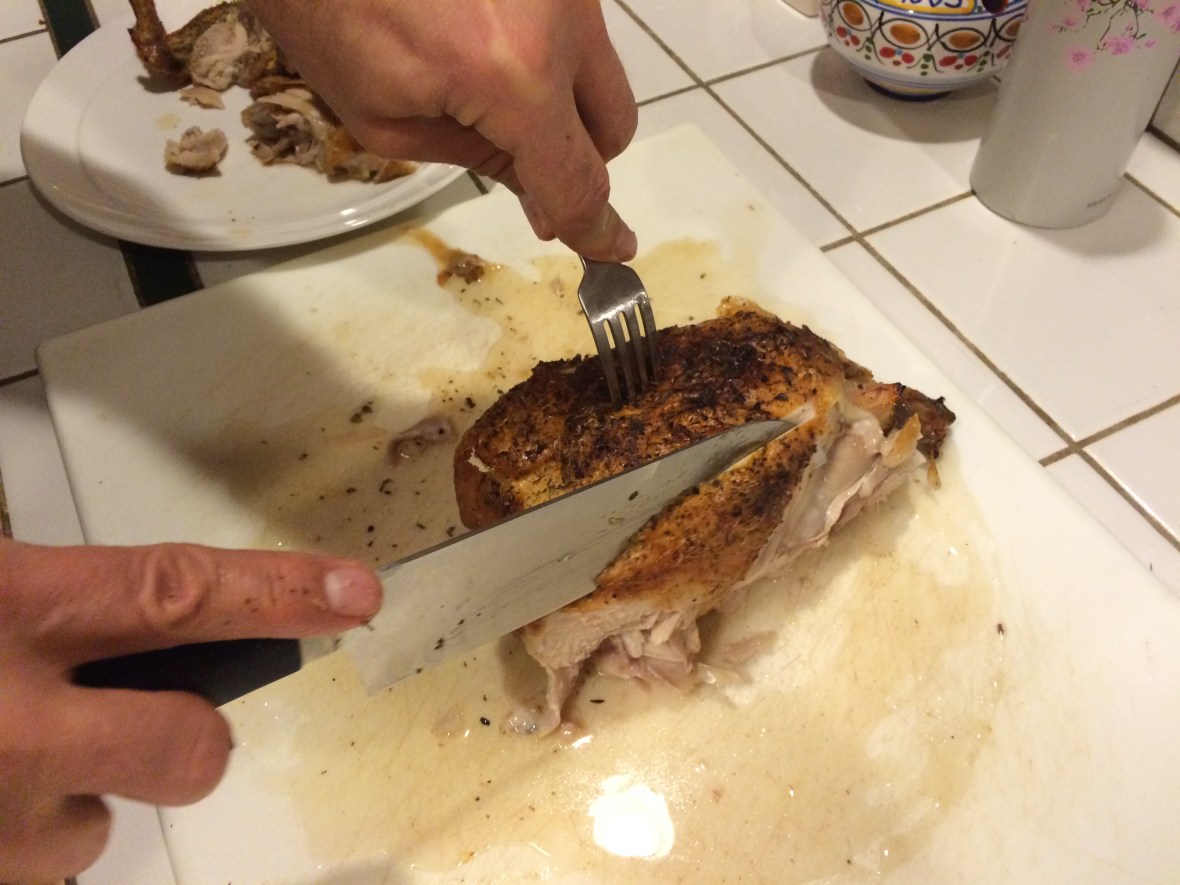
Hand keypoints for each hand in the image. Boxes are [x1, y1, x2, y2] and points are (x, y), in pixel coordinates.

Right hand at [0, 538, 380, 881]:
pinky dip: (19, 830)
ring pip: (99, 828)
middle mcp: (13, 723)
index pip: (181, 597)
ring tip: (5, 753)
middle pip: (188, 746)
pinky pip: (39, 867)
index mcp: (17, 611)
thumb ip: (66, 599)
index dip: (279, 595)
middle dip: (191, 736)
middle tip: (128, 715)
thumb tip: (155, 618)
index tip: (356, 594)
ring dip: (76, 793)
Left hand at [246, 0, 638, 260]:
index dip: (592, 226)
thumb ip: (481, 163)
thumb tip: (546, 199)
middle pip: (614, 122)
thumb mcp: (389, 118)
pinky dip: (542, 49)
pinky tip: (480, 40)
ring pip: (598, 68)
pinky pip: (570, 25)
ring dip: (559, 97)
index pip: (575, 174)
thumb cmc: (327, 16)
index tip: (612, 251)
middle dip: (578, 155)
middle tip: (522, 166)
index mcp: (515, 75)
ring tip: (479, 82)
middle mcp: (562, 18)